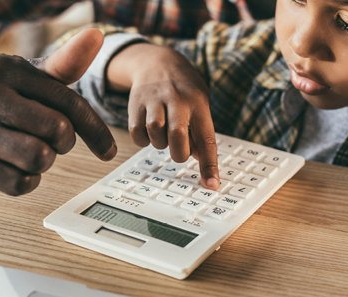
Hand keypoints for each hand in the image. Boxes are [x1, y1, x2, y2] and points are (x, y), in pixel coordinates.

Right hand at [0, 29, 115, 194]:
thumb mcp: (27, 75)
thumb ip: (65, 63)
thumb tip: (97, 35)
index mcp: (5, 68)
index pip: (68, 102)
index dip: (95, 130)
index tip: (108, 150)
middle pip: (58, 131)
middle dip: (63, 142)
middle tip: (49, 140)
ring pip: (40, 158)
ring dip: (45, 160)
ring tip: (29, 150)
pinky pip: (19, 183)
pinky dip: (28, 180)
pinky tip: (14, 166)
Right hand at [107, 44, 219, 188]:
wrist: (156, 61)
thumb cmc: (183, 89)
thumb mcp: (200, 104)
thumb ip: (200, 131)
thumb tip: (200, 160)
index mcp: (198, 103)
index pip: (207, 138)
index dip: (209, 165)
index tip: (212, 185)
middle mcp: (177, 99)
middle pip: (177, 135)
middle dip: (178, 153)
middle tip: (179, 152)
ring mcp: (154, 100)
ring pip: (155, 134)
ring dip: (159, 144)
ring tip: (163, 135)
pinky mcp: (135, 103)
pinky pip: (137, 133)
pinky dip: (143, 140)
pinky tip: (148, 131)